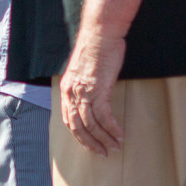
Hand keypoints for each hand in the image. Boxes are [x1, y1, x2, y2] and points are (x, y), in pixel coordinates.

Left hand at [61, 25, 126, 156]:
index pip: (69, 119)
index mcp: (66, 88)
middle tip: (102, 153)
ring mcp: (84, 92)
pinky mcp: (99, 90)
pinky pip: (105, 117)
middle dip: (90, 143)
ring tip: (114, 147)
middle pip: (78, 127)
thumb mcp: (83, 69)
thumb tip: (91, 96)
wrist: (100, 33)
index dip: (79, 135)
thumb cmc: (95, 47)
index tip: (89, 143)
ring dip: (103, 139)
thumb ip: (84, 84)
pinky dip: (112, 129)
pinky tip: (119, 135)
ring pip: (91, 125)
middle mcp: (72, 93)